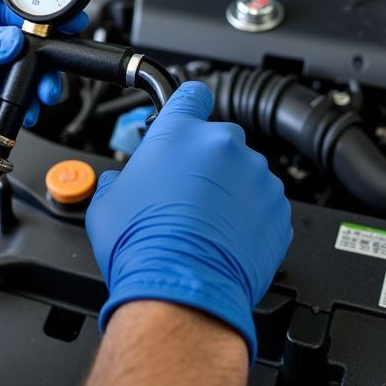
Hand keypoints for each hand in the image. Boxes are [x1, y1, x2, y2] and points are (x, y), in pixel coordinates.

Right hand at [86, 81, 291, 360]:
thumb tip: (121, 183)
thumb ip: (121, 179)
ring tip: (206, 224)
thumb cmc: (143, 245)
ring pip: (243, 172)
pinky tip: (227, 238)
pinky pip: (264, 203)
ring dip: (230, 190)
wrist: (182, 291)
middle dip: (206, 160)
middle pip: (218, 138)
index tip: (186, 117)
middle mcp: (220, 145)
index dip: (188, 107)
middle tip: (186, 193)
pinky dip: (250, 216)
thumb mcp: (108, 202)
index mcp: (178, 132)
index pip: (191, 94)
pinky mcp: (277, 208)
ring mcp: (254, 176)